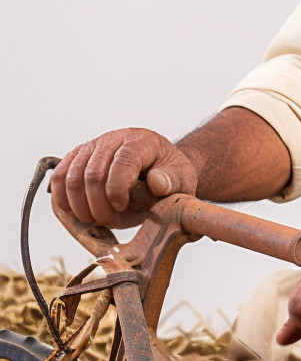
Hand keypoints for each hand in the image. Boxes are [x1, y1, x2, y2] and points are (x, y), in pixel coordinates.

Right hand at [51, 128, 198, 226]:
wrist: (158, 169)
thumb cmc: (170, 176)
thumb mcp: (182, 179)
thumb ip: (172, 181)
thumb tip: (157, 182)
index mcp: (143, 141)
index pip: (123, 161)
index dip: (117, 189)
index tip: (121, 208)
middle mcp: (115, 138)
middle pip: (93, 173)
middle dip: (98, 205)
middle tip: (110, 221)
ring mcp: (93, 147)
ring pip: (70, 178)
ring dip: (81, 207)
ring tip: (99, 219)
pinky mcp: (77, 158)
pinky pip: (58, 179)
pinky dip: (63, 201)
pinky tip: (80, 214)